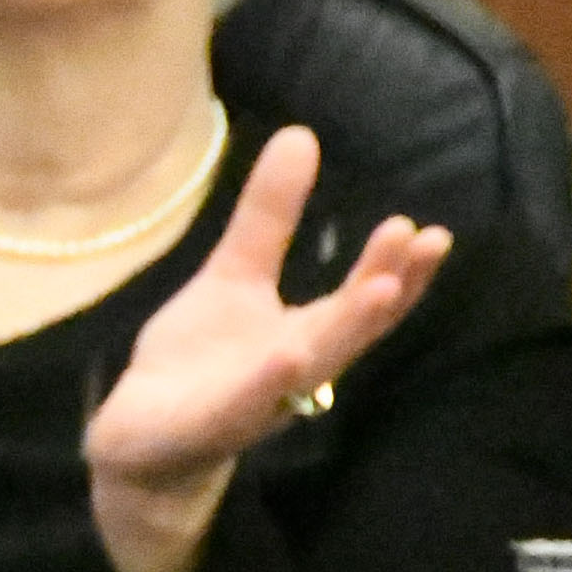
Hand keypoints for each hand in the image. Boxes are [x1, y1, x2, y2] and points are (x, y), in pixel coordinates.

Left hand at [82, 123, 450, 571]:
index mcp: (304, 335)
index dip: (401, 271)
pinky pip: (242, 404)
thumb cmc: (200, 359)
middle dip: (386, 290)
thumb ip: (267, 216)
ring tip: (378, 287)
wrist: (140, 437)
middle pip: (348, 329)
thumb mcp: (234, 276)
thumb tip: (301, 134)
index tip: (431, 231)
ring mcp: (253, 401)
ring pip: (309, 368)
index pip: (362, 302)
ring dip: (346, 329)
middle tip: (422, 242)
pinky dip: (265, 384)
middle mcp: (292, 371)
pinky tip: (286, 355)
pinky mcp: (207, 424)